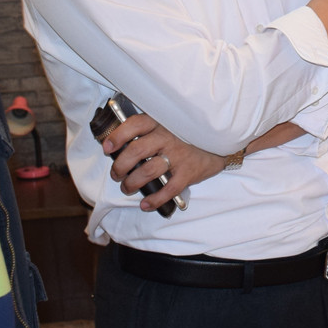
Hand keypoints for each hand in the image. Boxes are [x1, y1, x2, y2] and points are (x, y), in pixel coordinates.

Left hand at [101, 113, 225, 211]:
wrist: (219, 144)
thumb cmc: (187, 136)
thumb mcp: (168, 125)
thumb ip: (149, 131)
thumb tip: (120, 145)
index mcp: (160, 123)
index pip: (134, 124)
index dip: (117, 136)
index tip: (107, 148)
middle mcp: (168, 137)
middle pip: (136, 151)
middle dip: (120, 166)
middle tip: (116, 174)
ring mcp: (179, 155)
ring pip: (147, 171)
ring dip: (132, 183)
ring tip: (127, 187)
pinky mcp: (188, 172)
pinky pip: (167, 190)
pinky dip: (154, 200)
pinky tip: (145, 204)